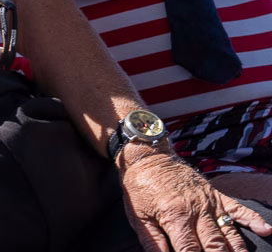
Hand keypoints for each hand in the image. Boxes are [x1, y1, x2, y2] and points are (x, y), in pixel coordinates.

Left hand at [120, 145, 271, 250]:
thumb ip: (152, 242)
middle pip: (215, 246)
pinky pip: (238, 209)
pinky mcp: (216, 195)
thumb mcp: (138, 216)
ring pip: (230, 233)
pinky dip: (253, 220)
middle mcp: (196, 210)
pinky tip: (265, 230)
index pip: (190, 251)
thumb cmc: (139, 187)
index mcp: (175, 216)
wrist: (147, 156)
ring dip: (238, 251)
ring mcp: (209, 202)